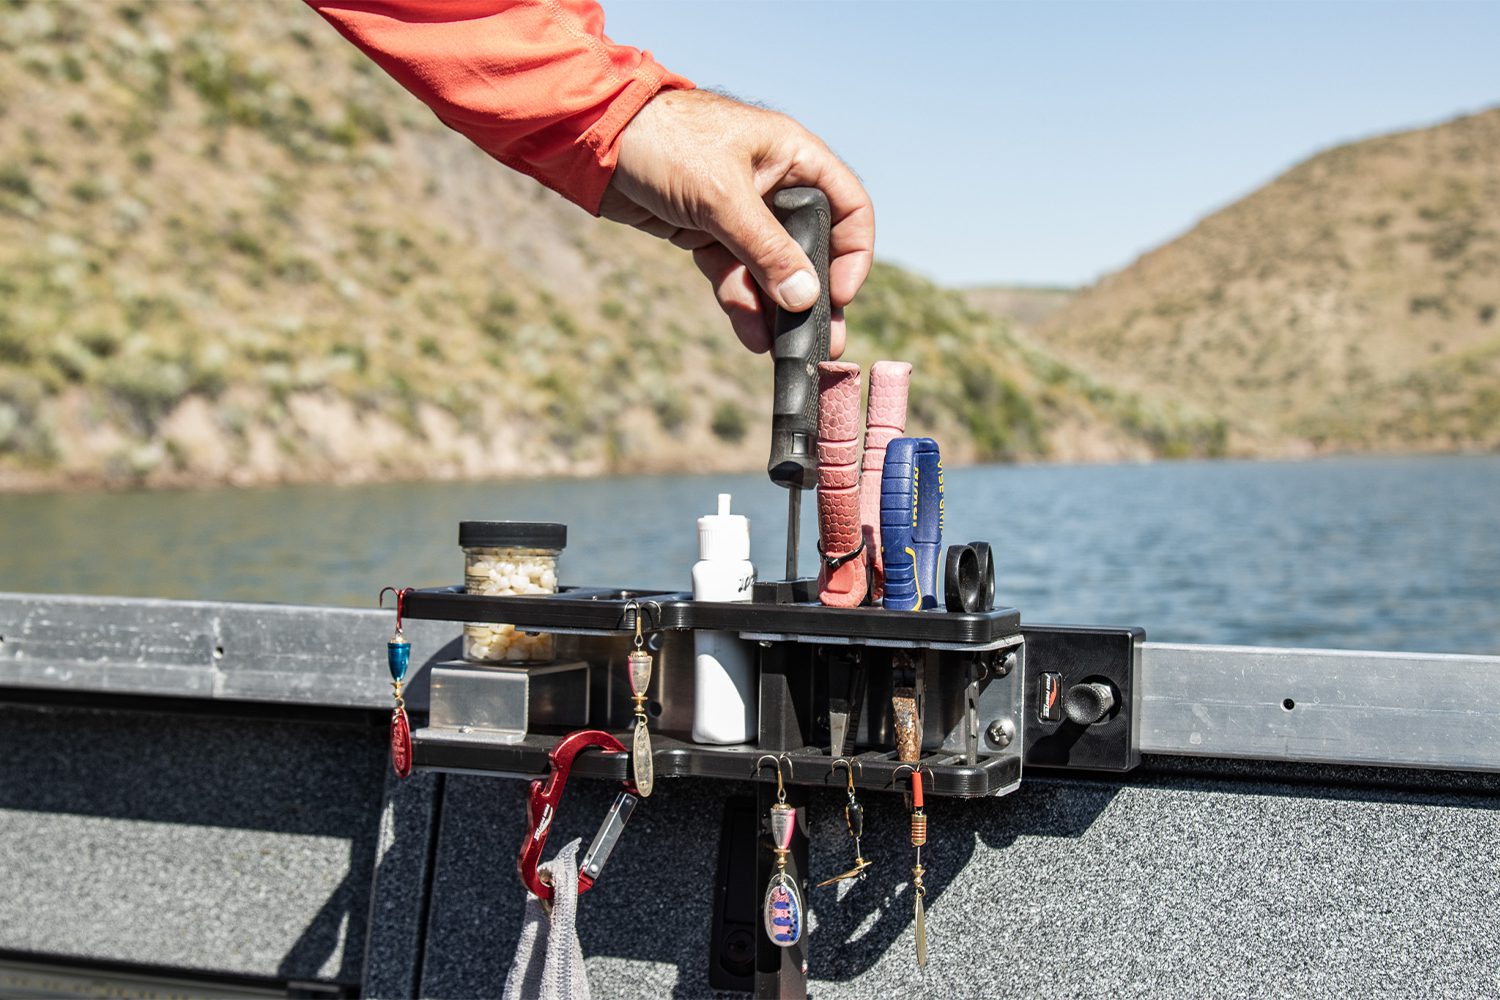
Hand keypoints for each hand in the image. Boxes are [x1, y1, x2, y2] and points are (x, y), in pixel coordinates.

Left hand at [599, 89, 873, 356]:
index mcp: (793, 156)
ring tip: (787, 350)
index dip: (853, 252)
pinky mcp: (706, 232)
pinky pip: (734, 274)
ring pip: (770, 268)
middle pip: (810, 246)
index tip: (842, 294)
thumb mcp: (723, 197)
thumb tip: (806, 299)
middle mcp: (773, 183)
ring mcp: (739, 211)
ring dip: (777, 308)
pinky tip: (750, 336)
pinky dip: (741, 303)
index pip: (848, 206)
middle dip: (814, 294)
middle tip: (824, 341)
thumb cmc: (665, 143)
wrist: (594, 140)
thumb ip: (767, 250)